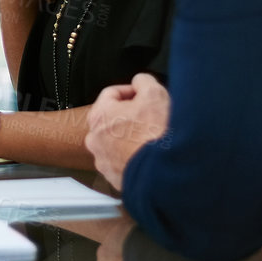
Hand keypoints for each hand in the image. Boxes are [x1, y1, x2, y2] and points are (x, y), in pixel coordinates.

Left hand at [85, 73, 170, 189]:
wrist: (166, 173)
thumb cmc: (157, 135)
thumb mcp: (154, 94)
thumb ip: (143, 82)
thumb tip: (140, 82)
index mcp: (99, 116)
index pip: (112, 94)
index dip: (132, 90)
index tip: (144, 94)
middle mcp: (95, 139)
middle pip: (114, 119)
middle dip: (132, 115)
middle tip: (151, 116)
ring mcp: (104, 161)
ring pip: (118, 142)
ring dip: (132, 137)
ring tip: (152, 137)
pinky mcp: (115, 178)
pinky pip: (124, 162)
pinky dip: (135, 157)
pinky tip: (150, 155)